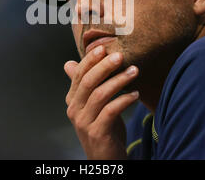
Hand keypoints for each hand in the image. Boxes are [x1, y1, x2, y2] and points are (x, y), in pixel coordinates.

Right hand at [64, 45, 138, 159]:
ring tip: (135, 71)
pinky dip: (124, 100)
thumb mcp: (91, 104)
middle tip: (120, 55)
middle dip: (104, 66)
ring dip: (119, 81)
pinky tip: (136, 94)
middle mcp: (74, 110)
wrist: (104, 157)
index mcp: (72, 99)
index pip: (78, 74)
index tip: (104, 47)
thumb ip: (84, 84)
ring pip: (100, 95)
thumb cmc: (101, 126)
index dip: (90, 60)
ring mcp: (84, 122)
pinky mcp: (97, 133)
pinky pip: (110, 111)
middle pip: (88, 82)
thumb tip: (68, 63)